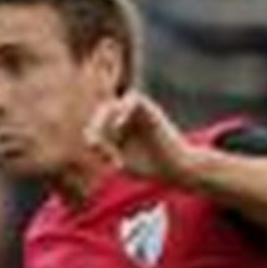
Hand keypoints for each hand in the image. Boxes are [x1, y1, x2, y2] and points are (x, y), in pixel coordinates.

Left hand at [87, 92, 204, 186]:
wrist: (175, 168)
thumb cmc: (150, 168)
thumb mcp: (122, 163)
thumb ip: (106, 152)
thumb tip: (90, 140)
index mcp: (119, 129)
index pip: (98, 121)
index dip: (92, 131)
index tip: (94, 146)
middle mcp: (127, 117)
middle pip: (104, 109)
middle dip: (97, 124)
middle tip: (96, 140)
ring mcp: (139, 113)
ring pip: (116, 102)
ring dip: (107, 116)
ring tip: (110, 134)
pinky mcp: (151, 109)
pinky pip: (133, 99)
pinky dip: (124, 109)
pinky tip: (120, 125)